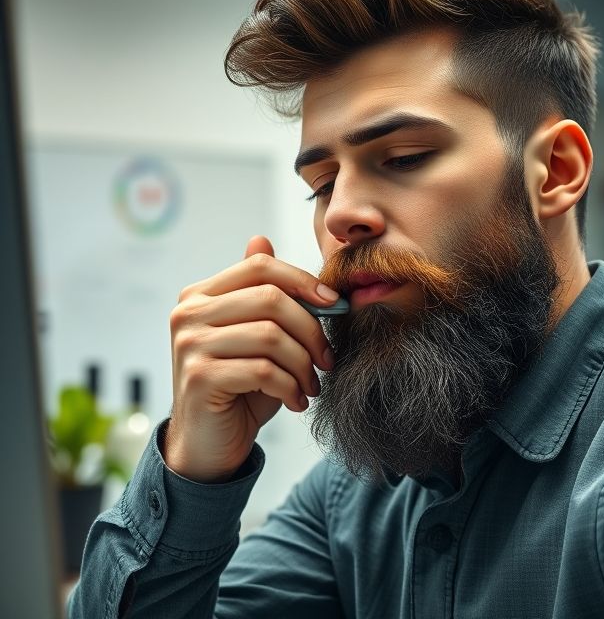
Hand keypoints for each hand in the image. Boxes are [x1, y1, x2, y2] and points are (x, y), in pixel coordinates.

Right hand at [163, 236, 336, 482]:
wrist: (209, 444)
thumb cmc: (239, 385)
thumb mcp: (255, 334)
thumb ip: (259, 292)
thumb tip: (260, 239)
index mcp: (201, 295)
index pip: (260, 267)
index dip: (303, 280)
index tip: (333, 303)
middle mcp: (189, 314)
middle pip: (271, 299)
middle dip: (311, 329)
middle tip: (327, 358)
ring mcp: (189, 344)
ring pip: (271, 336)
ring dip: (304, 364)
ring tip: (312, 384)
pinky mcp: (199, 376)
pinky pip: (263, 370)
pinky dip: (291, 386)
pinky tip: (297, 400)